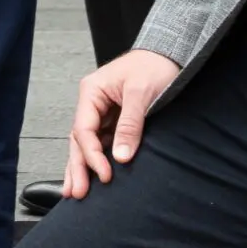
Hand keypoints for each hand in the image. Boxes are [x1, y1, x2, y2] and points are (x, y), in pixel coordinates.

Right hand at [65, 49, 179, 196]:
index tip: (104, 175)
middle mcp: (93, 103)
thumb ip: (130, 124)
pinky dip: (95, 160)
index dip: (91, 155)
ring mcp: (102, 112)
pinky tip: (90, 176)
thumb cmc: (155, 65)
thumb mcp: (141, 93)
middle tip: (77, 193)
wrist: (171, 54)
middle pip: (79, 140)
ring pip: (87, 144)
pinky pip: (101, 143)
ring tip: (75, 192)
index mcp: (92, 91)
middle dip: (78, 167)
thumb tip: (120, 156)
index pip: (83, 130)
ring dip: (82, 167)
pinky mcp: (114, 120)